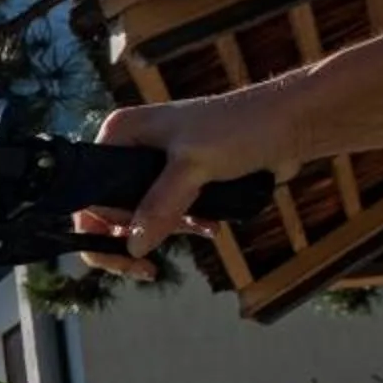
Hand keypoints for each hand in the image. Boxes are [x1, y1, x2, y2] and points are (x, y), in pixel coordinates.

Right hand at [70, 94, 286, 279]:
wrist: (294, 122)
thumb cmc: (243, 127)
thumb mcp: (194, 167)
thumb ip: (160, 206)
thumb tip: (133, 248)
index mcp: (120, 134)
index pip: (88, 193)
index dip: (101, 228)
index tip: (127, 253)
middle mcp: (130, 148)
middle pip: (109, 210)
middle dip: (136, 235)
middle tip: (152, 260)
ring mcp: (154, 164)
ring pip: (139, 216)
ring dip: (166, 230)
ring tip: (198, 227)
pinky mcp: (180, 178)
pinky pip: (166, 213)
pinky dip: (184, 225)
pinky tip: (208, 225)